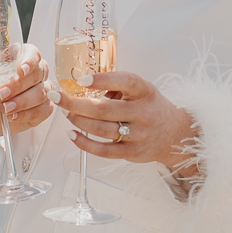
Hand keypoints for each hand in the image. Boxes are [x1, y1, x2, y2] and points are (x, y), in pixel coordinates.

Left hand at [0, 43, 52, 133]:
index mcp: (21, 57)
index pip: (33, 54)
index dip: (29, 62)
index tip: (20, 71)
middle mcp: (35, 72)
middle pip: (37, 75)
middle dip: (18, 86)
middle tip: (1, 95)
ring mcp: (41, 90)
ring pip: (41, 94)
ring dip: (21, 102)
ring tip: (4, 108)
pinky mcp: (43, 108)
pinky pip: (43, 110)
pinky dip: (27, 114)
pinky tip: (13, 116)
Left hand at [59, 70, 197, 173]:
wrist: (174, 134)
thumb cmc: (151, 107)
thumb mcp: (142, 90)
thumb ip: (118, 86)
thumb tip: (83, 84)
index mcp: (146, 92)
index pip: (126, 82)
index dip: (103, 80)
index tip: (82, 80)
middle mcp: (143, 113)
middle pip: (104, 109)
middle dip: (75, 103)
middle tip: (57, 96)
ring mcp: (138, 135)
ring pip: (100, 129)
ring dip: (78, 120)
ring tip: (66, 113)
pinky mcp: (132, 153)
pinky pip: (104, 150)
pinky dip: (85, 143)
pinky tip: (72, 134)